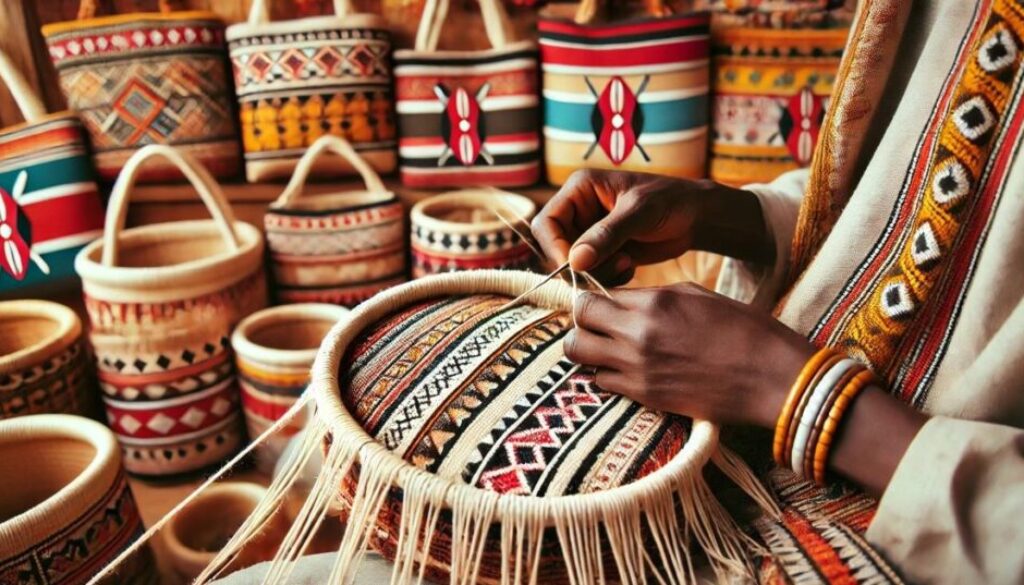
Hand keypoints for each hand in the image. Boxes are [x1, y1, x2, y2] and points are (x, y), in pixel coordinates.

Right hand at [530, 169, 771, 283]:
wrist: (696, 217)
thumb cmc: (671, 201)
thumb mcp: (639, 213)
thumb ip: (606, 236)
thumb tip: (574, 261)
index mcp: (580, 189)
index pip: (547, 223)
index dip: (555, 248)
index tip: (576, 268)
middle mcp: (579, 210)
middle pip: (556, 248)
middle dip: (580, 265)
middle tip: (613, 266)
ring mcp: (589, 232)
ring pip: (573, 265)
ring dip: (596, 272)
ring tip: (626, 264)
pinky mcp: (602, 251)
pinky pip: (590, 272)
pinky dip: (607, 277)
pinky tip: (630, 266)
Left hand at [564, 282, 814, 426]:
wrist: (771, 376)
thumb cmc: (743, 330)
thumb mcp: (697, 296)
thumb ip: (653, 297)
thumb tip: (623, 300)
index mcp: (654, 301)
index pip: (594, 295)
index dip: (592, 299)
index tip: (599, 304)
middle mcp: (637, 332)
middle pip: (577, 324)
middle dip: (582, 323)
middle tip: (597, 327)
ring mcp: (638, 367)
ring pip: (580, 355)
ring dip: (587, 350)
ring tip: (606, 350)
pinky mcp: (645, 396)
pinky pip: (602, 382)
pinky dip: (605, 376)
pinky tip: (624, 371)